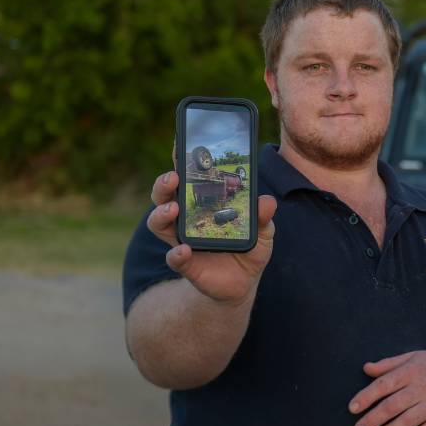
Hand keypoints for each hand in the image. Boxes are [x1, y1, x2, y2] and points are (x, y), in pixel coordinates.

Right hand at [146, 169, 276, 302]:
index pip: (187, 177)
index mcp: (202, 202)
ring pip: (159, 222)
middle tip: (174, 177)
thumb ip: (264, 216)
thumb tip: (266, 202)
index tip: (180, 144)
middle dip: (163, 184)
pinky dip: (176, 254)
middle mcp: (185, 218)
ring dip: (161, 213)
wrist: (244, 281)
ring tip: (173, 208)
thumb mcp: (263, 230)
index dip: (180, 160)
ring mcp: (181, 240)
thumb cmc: (249, 247)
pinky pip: (174, 258)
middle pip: (163, 196)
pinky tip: (184, 250)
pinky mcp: (186, 264)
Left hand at [347, 351, 425, 425]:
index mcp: (412, 371)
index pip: (384, 384)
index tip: (352, 409)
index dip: (366, 397)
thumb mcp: (414, 357)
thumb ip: (389, 364)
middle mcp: (423, 387)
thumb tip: (366, 368)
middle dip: (373, 419)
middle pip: (392, 406)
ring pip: (408, 421)